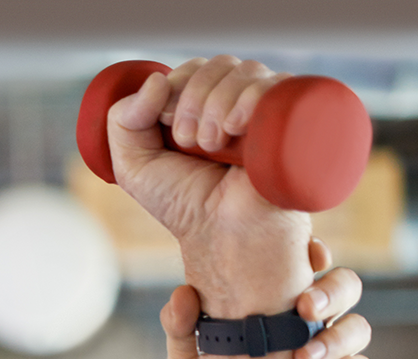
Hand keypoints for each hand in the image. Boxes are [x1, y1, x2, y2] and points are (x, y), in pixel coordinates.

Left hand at [110, 55, 311, 314]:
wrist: (221, 234)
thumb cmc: (182, 204)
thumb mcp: (134, 166)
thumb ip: (123, 121)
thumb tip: (155, 79)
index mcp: (204, 107)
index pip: (192, 69)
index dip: (173, 89)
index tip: (168, 130)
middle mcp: (239, 103)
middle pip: (218, 64)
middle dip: (192, 100)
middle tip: (191, 143)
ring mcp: (268, 111)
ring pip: (246, 70)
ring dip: (216, 105)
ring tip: (213, 147)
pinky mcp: (294, 121)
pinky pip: (279, 84)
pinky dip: (251, 98)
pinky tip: (237, 128)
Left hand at [159, 239, 374, 358]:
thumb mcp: (184, 356)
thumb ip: (181, 325)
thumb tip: (183, 294)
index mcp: (275, 301)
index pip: (307, 264)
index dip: (314, 253)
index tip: (309, 256)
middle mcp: (307, 321)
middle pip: (344, 288)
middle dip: (332, 291)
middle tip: (306, 308)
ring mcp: (326, 352)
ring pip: (356, 327)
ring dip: (337, 337)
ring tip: (304, 358)